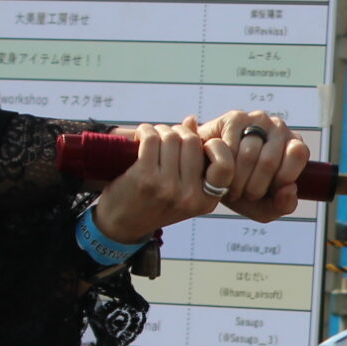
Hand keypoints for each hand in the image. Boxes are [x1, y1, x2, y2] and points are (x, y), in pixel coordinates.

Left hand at [90, 123, 223, 243]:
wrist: (121, 225)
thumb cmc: (154, 203)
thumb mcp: (183, 192)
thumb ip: (193, 160)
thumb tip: (191, 121)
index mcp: (206, 201)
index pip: (225, 165)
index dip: (213, 146)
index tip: (196, 144)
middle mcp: (190, 196)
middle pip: (193, 142)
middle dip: (179, 131)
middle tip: (167, 135)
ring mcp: (168, 187)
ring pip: (172, 137)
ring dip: (160, 129)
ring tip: (153, 135)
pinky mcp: (145, 178)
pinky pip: (152, 139)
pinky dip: (145, 131)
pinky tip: (141, 136)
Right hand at [194, 109, 309, 223]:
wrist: (210, 174)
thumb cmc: (243, 189)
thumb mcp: (265, 206)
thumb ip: (284, 205)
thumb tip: (289, 188)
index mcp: (294, 146)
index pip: (298, 155)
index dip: (280, 179)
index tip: (266, 192)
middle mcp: (279, 128)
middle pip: (269, 161)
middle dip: (253, 187)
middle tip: (243, 194)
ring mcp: (257, 120)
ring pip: (248, 154)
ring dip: (236, 180)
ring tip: (230, 186)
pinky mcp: (234, 118)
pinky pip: (229, 146)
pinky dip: (223, 167)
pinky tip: (219, 172)